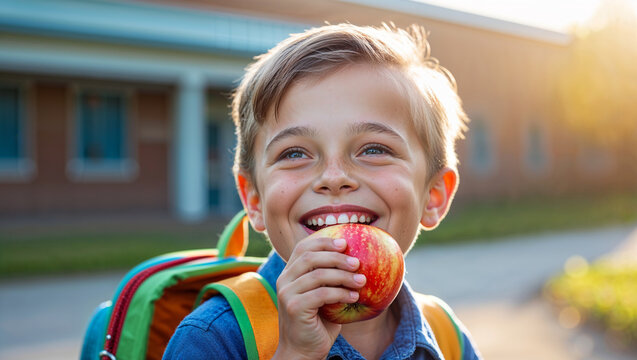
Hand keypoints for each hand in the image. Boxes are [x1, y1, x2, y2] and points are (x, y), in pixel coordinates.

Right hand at [272, 237, 365, 359]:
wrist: (303, 351)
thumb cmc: (318, 323)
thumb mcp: (324, 296)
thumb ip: (330, 279)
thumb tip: (358, 259)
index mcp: (290, 274)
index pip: (303, 247)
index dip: (324, 242)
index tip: (345, 242)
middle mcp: (284, 280)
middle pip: (310, 257)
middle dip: (337, 257)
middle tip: (358, 262)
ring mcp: (287, 293)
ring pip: (318, 274)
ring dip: (344, 276)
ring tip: (363, 281)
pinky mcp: (294, 307)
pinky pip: (322, 294)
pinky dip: (341, 293)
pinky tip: (354, 297)